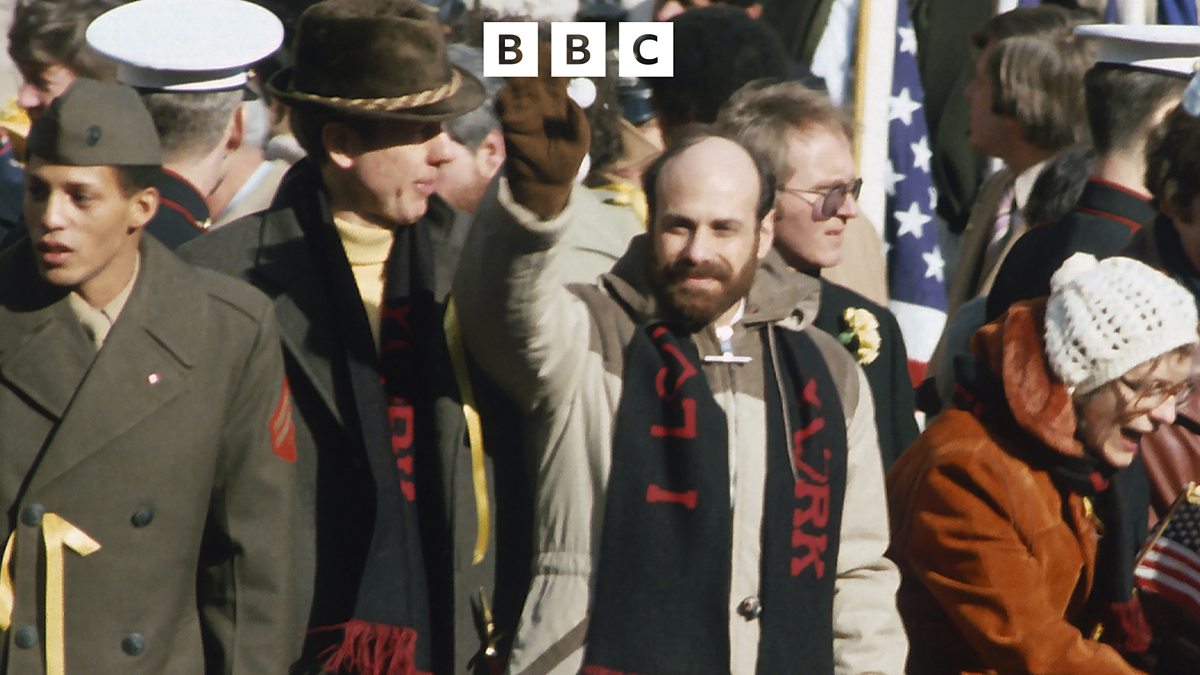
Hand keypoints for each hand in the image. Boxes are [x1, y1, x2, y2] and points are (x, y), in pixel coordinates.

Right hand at [495, 42, 590, 218]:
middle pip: (536, 73)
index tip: (561, 49)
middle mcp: (540, 102)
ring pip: (518, 83)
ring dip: (517, 70)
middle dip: (535, 58)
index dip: (558, 61)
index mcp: (559, 103)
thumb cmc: (565, 162)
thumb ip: (578, 122)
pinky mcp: (510, 122)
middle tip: (536, 46)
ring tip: (519, 57)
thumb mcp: (580, 142)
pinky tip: (510, 91)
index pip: (557, 75)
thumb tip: (571, 101)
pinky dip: (506, 96)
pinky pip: (504, 104)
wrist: (545, 183)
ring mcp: (523, 110)